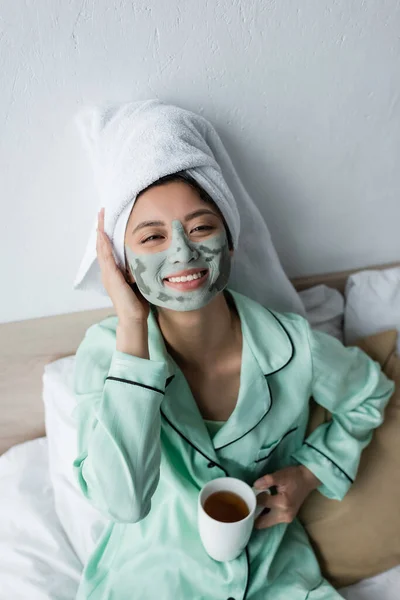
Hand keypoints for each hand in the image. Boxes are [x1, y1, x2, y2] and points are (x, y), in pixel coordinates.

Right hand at [96, 207, 148, 324]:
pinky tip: (103, 235)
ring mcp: (108, 275)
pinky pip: (106, 258)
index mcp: (113, 272)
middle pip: (102, 245)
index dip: (107, 233)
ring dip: (101, 232)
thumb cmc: (137, 303)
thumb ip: (137, 270)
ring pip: (101, 249)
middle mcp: (108, 272)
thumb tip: (146, 259)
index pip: (108, 248)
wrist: (134, 319)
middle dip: (101, 228)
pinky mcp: (112, 278)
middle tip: (101, 211)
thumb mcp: (137, 281)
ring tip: (100, 218)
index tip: (108, 219)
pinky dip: (104, 246)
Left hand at [253, 465, 320, 529]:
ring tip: (255, 503)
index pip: (261, 503)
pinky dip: (265, 515)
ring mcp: (287, 519)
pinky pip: (271, 520)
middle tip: (248, 503)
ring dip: (259, 515)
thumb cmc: (294, 476)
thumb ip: (267, 480)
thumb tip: (255, 486)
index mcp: (282, 504)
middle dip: (253, 514)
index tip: (250, 492)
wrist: (308, 479)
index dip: (253, 497)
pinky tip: (262, 506)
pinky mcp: (287, 518)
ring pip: (266, 523)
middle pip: (262, 522)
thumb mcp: (281, 475)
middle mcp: (284, 515)